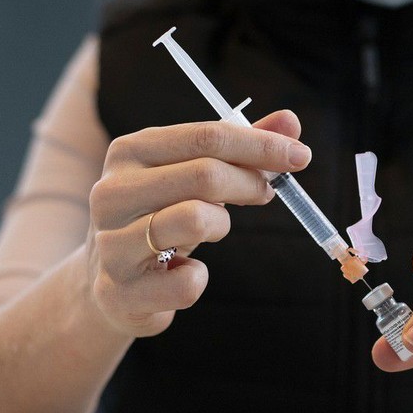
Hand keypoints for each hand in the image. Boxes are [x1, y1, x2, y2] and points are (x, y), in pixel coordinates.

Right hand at [86, 110, 310, 336]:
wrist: (113, 287)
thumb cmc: (163, 219)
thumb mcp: (194, 177)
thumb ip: (241, 148)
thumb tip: (291, 120)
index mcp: (131, 152)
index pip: (206, 137)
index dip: (261, 145)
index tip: (299, 156)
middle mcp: (112, 192)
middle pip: (206, 175)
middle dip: (250, 183)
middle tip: (266, 193)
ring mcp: (112, 243)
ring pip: (196, 220)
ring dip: (222, 225)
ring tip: (212, 228)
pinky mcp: (123, 291)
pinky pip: (189, 282)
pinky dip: (198, 278)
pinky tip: (182, 271)